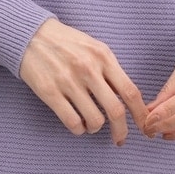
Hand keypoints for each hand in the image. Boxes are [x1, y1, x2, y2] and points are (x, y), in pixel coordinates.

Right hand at [20, 19, 147, 145]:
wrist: (31, 35)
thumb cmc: (66, 43)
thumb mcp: (94, 47)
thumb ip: (111, 69)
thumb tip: (128, 98)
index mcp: (103, 57)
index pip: (130, 92)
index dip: (140, 114)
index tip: (143, 126)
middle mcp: (88, 69)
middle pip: (116, 111)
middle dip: (122, 131)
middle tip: (120, 139)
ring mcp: (68, 81)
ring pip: (94, 120)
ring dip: (96, 129)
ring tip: (91, 125)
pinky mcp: (50, 92)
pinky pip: (72, 122)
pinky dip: (78, 129)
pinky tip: (77, 124)